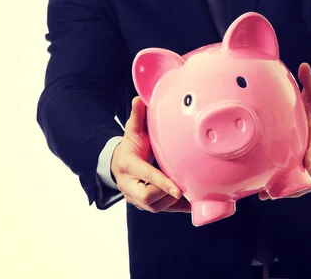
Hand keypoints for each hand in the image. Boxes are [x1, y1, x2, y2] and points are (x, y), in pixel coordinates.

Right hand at [111, 97, 190, 212]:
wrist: (118, 164)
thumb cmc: (131, 146)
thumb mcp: (132, 131)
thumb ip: (136, 117)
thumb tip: (139, 99)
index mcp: (127, 166)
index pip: (145, 176)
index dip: (162, 183)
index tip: (178, 189)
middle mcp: (129, 186)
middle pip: (149, 198)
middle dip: (167, 193)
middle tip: (183, 185)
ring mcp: (136, 199)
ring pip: (157, 207)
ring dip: (173, 200)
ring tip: (187, 188)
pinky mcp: (146, 205)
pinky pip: (164, 211)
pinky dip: (179, 208)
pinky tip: (193, 203)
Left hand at [260, 63, 310, 199]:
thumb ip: (310, 81)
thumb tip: (303, 66)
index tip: (307, 165)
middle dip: (294, 182)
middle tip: (273, 188)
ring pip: (308, 181)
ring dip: (290, 190)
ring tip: (267, 194)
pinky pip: (307, 182)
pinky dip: (293, 190)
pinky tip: (273, 193)